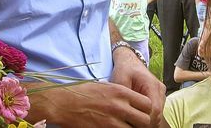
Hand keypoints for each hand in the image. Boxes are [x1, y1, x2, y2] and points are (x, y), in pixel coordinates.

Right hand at [25, 80, 153, 127]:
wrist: (63, 103)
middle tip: (136, 123)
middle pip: (145, 119)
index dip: (146, 110)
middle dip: (143, 123)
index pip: (147, 103)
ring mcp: (112, 120)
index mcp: (120, 92)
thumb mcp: (105, 86)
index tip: (141, 112)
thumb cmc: (82, 93)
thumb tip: (132, 103)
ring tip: (125, 126)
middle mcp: (119, 106)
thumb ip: (121, 94)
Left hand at [111, 46, 165, 126]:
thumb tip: (123, 111)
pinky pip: (156, 111)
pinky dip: (147, 115)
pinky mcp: (158, 96)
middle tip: (130, 123)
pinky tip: (136, 115)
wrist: (129, 61)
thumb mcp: (120, 80)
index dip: (145, 119)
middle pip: (158, 114)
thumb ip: (124, 96)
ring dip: (147, 119)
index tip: (132, 122)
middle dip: (145, 121)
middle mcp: (160, 90)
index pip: (155, 109)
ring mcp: (161, 93)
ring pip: (158, 114)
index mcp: (152, 85)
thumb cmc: (124, 69)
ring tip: (132, 119)